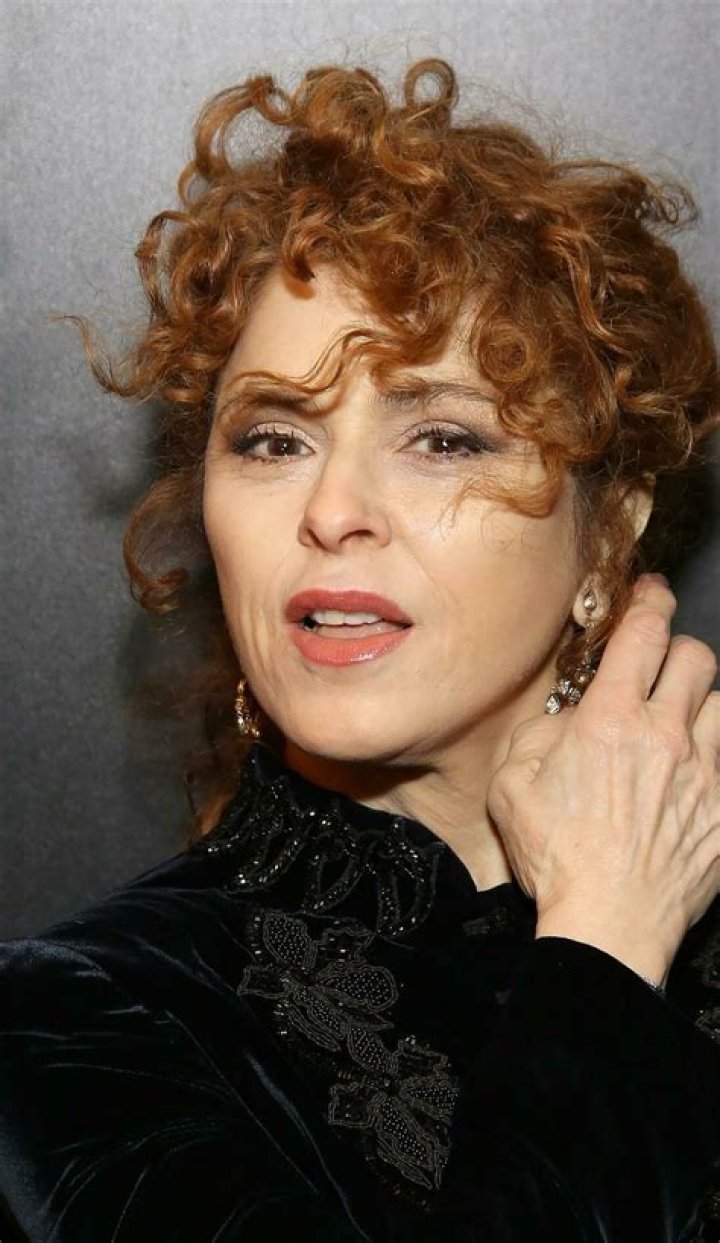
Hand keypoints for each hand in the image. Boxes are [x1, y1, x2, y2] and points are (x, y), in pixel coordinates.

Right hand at [486, 574, 719, 986]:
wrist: (610, 924)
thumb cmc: (557, 858)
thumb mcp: (512, 785)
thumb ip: (539, 733)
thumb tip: (572, 716)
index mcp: (610, 721)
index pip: (645, 633)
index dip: (651, 601)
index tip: (652, 595)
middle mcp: (666, 736)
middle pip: (696, 657)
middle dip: (678, 652)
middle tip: (659, 670)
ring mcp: (706, 774)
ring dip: (700, 707)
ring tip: (679, 729)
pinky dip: (714, 759)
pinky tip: (693, 777)